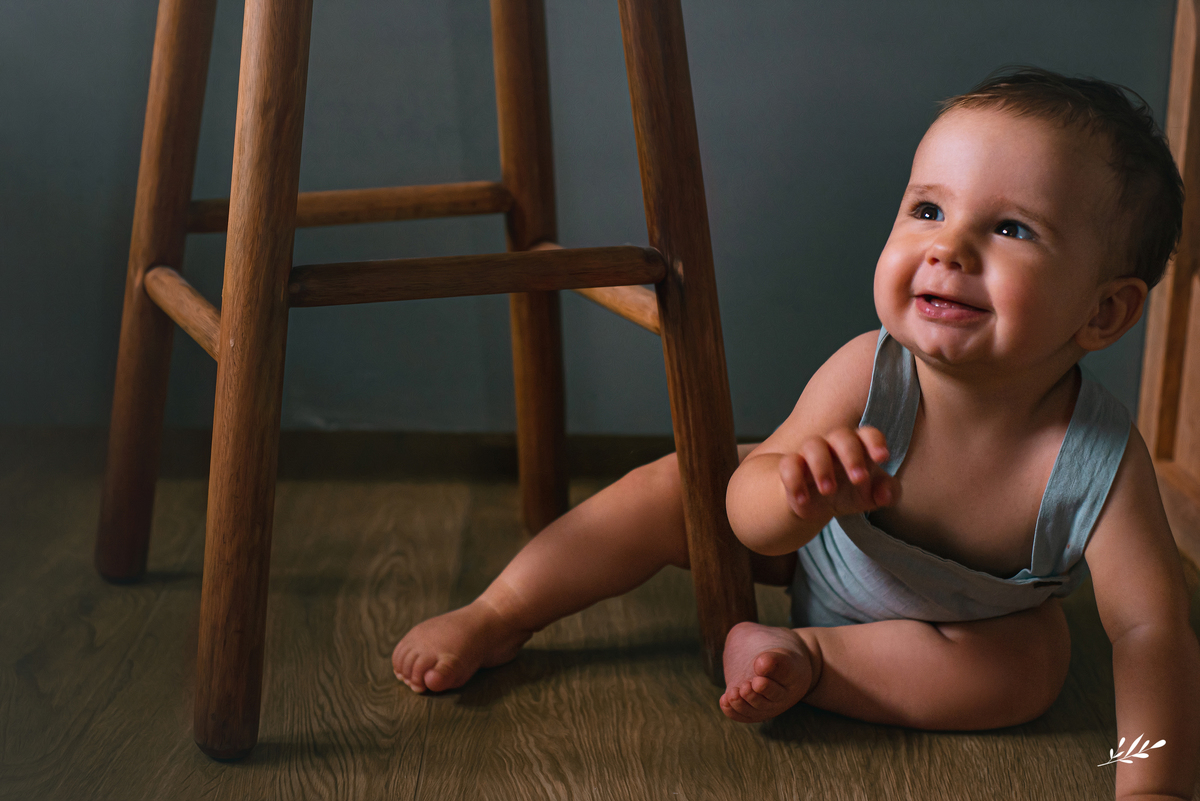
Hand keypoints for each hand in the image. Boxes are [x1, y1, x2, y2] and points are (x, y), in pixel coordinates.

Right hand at [778, 426, 898, 518]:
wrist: (818, 504)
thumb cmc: (851, 491)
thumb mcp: (872, 496)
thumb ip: (888, 493)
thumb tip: (886, 494)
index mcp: (858, 446)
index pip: (867, 434)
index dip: (875, 442)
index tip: (882, 458)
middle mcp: (834, 445)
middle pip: (842, 435)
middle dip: (851, 456)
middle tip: (859, 480)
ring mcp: (811, 454)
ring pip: (813, 445)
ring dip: (822, 467)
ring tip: (828, 491)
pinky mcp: (792, 467)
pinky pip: (788, 464)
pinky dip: (794, 481)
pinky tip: (803, 500)